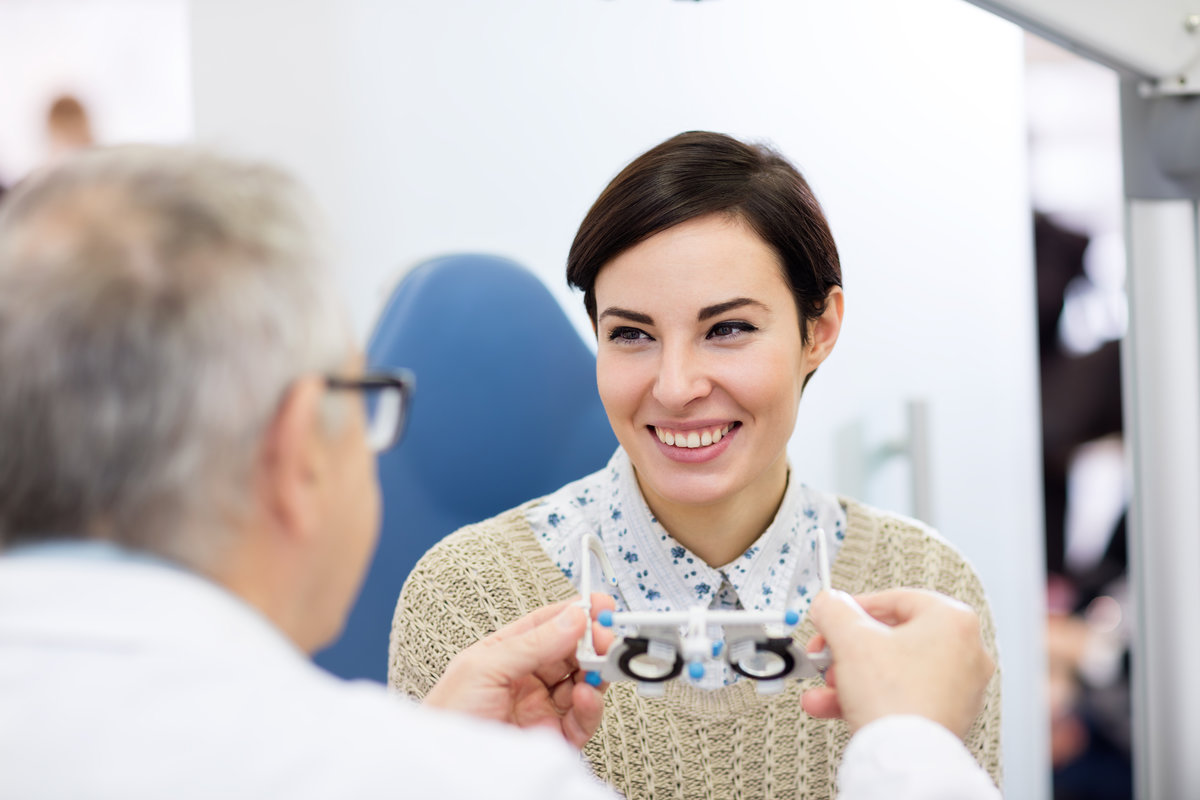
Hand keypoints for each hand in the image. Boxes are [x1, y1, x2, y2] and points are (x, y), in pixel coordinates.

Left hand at [423, 595, 615, 748]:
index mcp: (506, 654)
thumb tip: (571, 619)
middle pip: (570, 652)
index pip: (547, 625)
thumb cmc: (448, 718)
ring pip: (582, 682)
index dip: (573, 613)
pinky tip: (586, 694)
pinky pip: (583, 718)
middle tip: (605, 636)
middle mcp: (526, 679)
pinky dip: (591, 705)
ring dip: (595, 671)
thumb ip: (531, 643)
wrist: (448, 769)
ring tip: (599, 665)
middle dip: (591, 641)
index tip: (598, 605)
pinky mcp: (554, 738)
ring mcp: (541, 708)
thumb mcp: (483, 668)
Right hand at [801, 588, 993, 738]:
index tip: (835, 616)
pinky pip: (902, 696)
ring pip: (893, 671)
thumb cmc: (896, 699)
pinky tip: (837, 706)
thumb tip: (829, 603)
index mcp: (953, 621)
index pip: (896, 599)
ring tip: (826, 688)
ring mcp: (959, 688)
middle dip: (849, 650)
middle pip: (892, 638)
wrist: (906, 760)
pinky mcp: (947, 716)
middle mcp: (965, 652)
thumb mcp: (851, 639)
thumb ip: (834, 610)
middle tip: (829, 654)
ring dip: (852, 677)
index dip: (856, 607)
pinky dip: (870, 698)